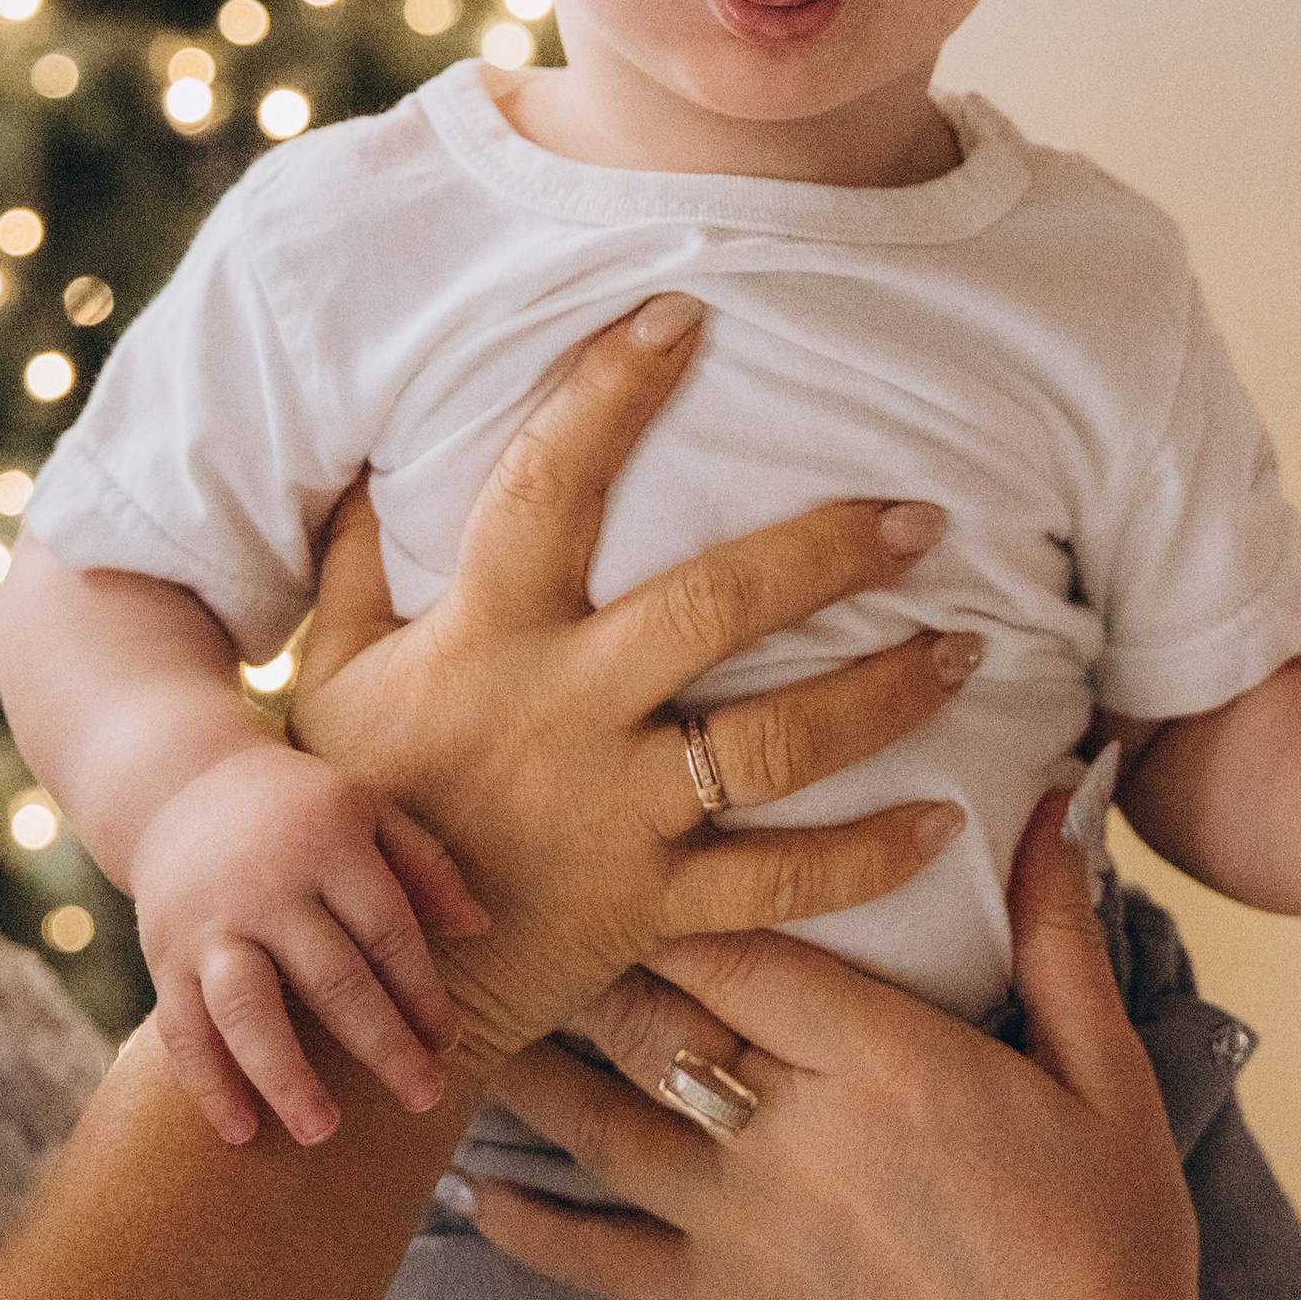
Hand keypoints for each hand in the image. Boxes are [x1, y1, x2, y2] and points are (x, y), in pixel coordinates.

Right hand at [131, 741, 481, 1148]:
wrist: (180, 786)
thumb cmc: (298, 810)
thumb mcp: (366, 810)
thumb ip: (424, 865)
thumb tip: (480, 926)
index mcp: (328, 846)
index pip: (387, 930)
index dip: (422, 991)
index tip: (451, 1044)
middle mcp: (267, 887)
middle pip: (330, 977)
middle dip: (381, 1043)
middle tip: (424, 1098)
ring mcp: (210, 926)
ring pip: (247, 1009)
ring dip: (284, 1075)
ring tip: (322, 1132)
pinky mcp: (164, 957)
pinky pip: (182, 1029)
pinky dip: (208, 1083)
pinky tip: (241, 1131)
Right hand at [289, 294, 973, 1063]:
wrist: (360, 984)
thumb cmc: (351, 808)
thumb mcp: (335, 674)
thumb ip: (360, 565)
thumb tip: (363, 458)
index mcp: (484, 636)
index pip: (547, 486)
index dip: (609, 393)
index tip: (682, 316)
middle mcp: (561, 714)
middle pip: (712, 608)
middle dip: (827, 554)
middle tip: (922, 517)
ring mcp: (614, 816)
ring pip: (775, 745)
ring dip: (884, 694)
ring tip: (965, 647)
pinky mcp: (651, 909)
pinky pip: (780, 882)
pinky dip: (870, 856)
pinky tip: (944, 818)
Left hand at [464, 796, 1226, 1299]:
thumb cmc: (1108, 1241)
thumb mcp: (1107, 1076)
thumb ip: (1061, 937)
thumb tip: (1058, 801)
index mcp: (880, 1059)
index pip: (740, 943)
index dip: (675, 883)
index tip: (629, 826)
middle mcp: (788, 1131)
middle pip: (650, 1018)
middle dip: (584, 951)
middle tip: (524, 888)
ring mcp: (742, 1225)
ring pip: (601, 1123)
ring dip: (532, 1064)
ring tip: (470, 1003)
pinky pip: (599, 1264)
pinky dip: (529, 1229)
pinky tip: (470, 1190)